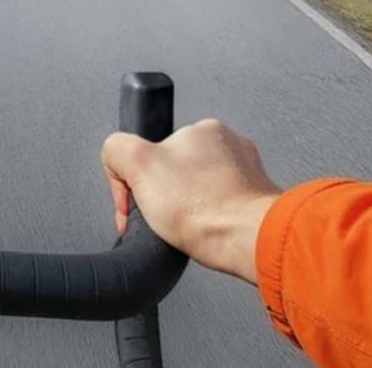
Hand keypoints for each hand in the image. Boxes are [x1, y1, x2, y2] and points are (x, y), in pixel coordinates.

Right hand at [101, 119, 280, 283]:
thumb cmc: (205, 209)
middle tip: (168, 214)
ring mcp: (246, 173)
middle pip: (172, 171)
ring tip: (191, 224)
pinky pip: (219, 209)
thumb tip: (117, 155)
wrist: (251, 242)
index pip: (148, 150)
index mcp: (202, 129)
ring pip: (196, 192)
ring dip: (188, 209)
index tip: (140, 202)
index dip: (134, 181)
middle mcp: (228, 145)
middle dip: (163, 195)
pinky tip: (208, 230)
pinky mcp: (255, 201)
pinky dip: (210, 221)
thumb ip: (118, 148)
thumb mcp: (138, 164)